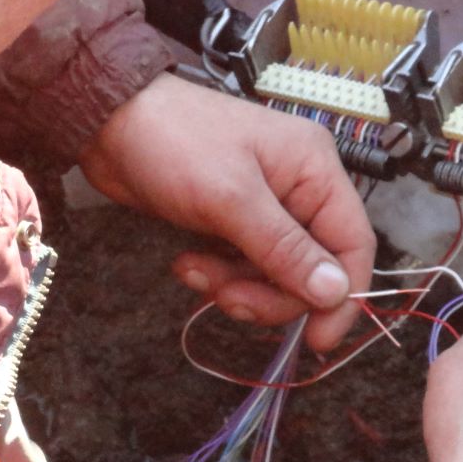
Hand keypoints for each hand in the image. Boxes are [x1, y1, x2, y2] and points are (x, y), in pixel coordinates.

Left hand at [79, 72, 374, 351]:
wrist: (108, 121)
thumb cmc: (174, 143)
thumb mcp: (232, 200)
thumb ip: (286, 250)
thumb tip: (336, 293)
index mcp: (316, 170)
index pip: (354, 244)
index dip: (342, 296)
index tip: (317, 340)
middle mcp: (300, 189)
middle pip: (314, 268)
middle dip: (271, 293)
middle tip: (227, 299)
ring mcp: (267, 206)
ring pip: (277, 274)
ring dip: (237, 286)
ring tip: (194, 272)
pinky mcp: (235, 221)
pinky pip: (246, 266)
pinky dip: (219, 275)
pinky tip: (186, 263)